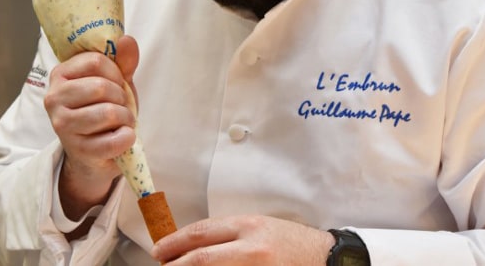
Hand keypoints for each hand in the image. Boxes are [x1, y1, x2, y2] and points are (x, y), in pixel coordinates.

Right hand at [44, 35, 139, 216]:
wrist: (95, 152)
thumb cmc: (104, 108)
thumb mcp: (115, 81)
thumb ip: (122, 61)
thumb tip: (126, 39)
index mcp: (60, 74)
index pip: (95, 61)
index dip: (116, 72)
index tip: (117, 83)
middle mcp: (54, 98)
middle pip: (101, 87)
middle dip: (121, 96)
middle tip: (121, 105)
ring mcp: (62, 126)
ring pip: (108, 113)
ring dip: (126, 117)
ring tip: (122, 121)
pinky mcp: (78, 151)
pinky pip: (114, 140)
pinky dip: (128, 137)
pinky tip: (123, 137)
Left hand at [151, 215, 334, 264]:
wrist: (326, 259)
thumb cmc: (290, 241)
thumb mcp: (258, 227)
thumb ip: (229, 235)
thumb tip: (193, 247)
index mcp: (249, 226)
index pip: (202, 232)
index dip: (175, 243)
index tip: (159, 251)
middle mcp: (252, 248)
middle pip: (202, 259)